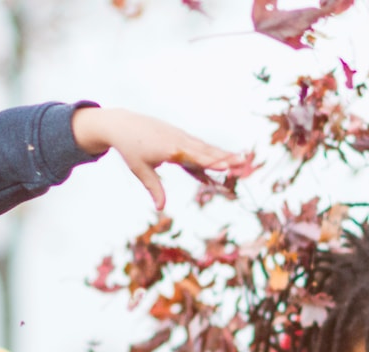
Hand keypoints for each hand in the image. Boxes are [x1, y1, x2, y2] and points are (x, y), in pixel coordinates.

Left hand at [72, 107, 237, 210]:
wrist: (123, 125)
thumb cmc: (131, 149)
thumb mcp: (141, 170)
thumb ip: (154, 188)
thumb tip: (160, 208)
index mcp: (171, 150)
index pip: (196, 158)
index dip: (212, 163)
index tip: (228, 166)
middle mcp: (179, 141)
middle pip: (206, 151)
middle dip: (226, 157)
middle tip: (245, 162)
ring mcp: (181, 137)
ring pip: (205, 148)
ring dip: (222, 155)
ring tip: (240, 161)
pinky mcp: (179, 136)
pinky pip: (197, 147)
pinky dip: (209, 154)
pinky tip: (220, 161)